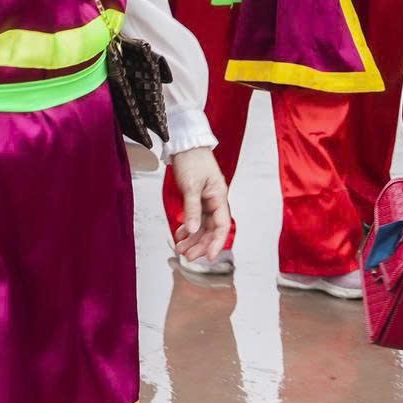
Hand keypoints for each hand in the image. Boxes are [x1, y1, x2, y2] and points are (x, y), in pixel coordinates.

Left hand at [168, 147, 230, 261]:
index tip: (210, 257)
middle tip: (187, 256)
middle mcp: (215, 200)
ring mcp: (206, 200)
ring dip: (193, 239)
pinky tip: (179, 235)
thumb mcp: (191, 185)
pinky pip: (195, 218)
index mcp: (219, 197)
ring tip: (180, 249)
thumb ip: (192, 209)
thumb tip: (193, 230)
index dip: (217, 243)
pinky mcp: (197, 198)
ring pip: (202, 226)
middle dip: (201, 244)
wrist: (185, 145)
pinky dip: (188, 228)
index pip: (222, 225)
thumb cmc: (193, 160)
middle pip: (211, 229)